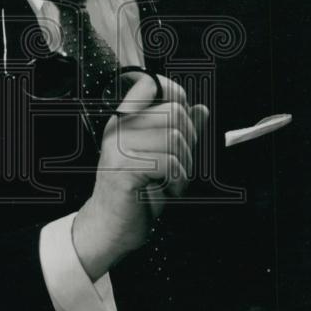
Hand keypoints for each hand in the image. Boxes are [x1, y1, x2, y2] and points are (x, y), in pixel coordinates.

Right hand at [72, 74, 208, 279]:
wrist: (109, 227)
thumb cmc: (135, 193)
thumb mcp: (160, 157)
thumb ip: (179, 131)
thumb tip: (201, 109)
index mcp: (124, 120)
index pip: (148, 84)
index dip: (174, 92)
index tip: (183, 113)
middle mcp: (119, 129)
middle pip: (173, 112)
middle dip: (189, 141)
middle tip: (179, 164)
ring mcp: (119, 147)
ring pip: (175, 138)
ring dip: (185, 166)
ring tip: (172, 181)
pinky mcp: (126, 169)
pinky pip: (169, 163)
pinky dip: (178, 181)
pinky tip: (167, 191)